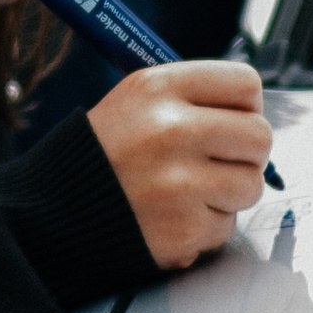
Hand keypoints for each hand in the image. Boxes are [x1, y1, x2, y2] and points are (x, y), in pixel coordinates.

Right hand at [89, 60, 270, 265]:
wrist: (52, 213)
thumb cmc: (102, 156)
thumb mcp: (134, 102)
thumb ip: (192, 100)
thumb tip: (252, 111)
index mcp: (158, 88)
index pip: (245, 83)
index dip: (246, 106)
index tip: (232, 120)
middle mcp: (170, 130)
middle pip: (259, 136)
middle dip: (246, 154)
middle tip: (218, 162)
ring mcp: (178, 183)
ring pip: (251, 185)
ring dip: (228, 193)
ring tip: (189, 191)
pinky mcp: (183, 228)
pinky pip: (227, 225)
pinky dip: (205, 225)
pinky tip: (173, 216)